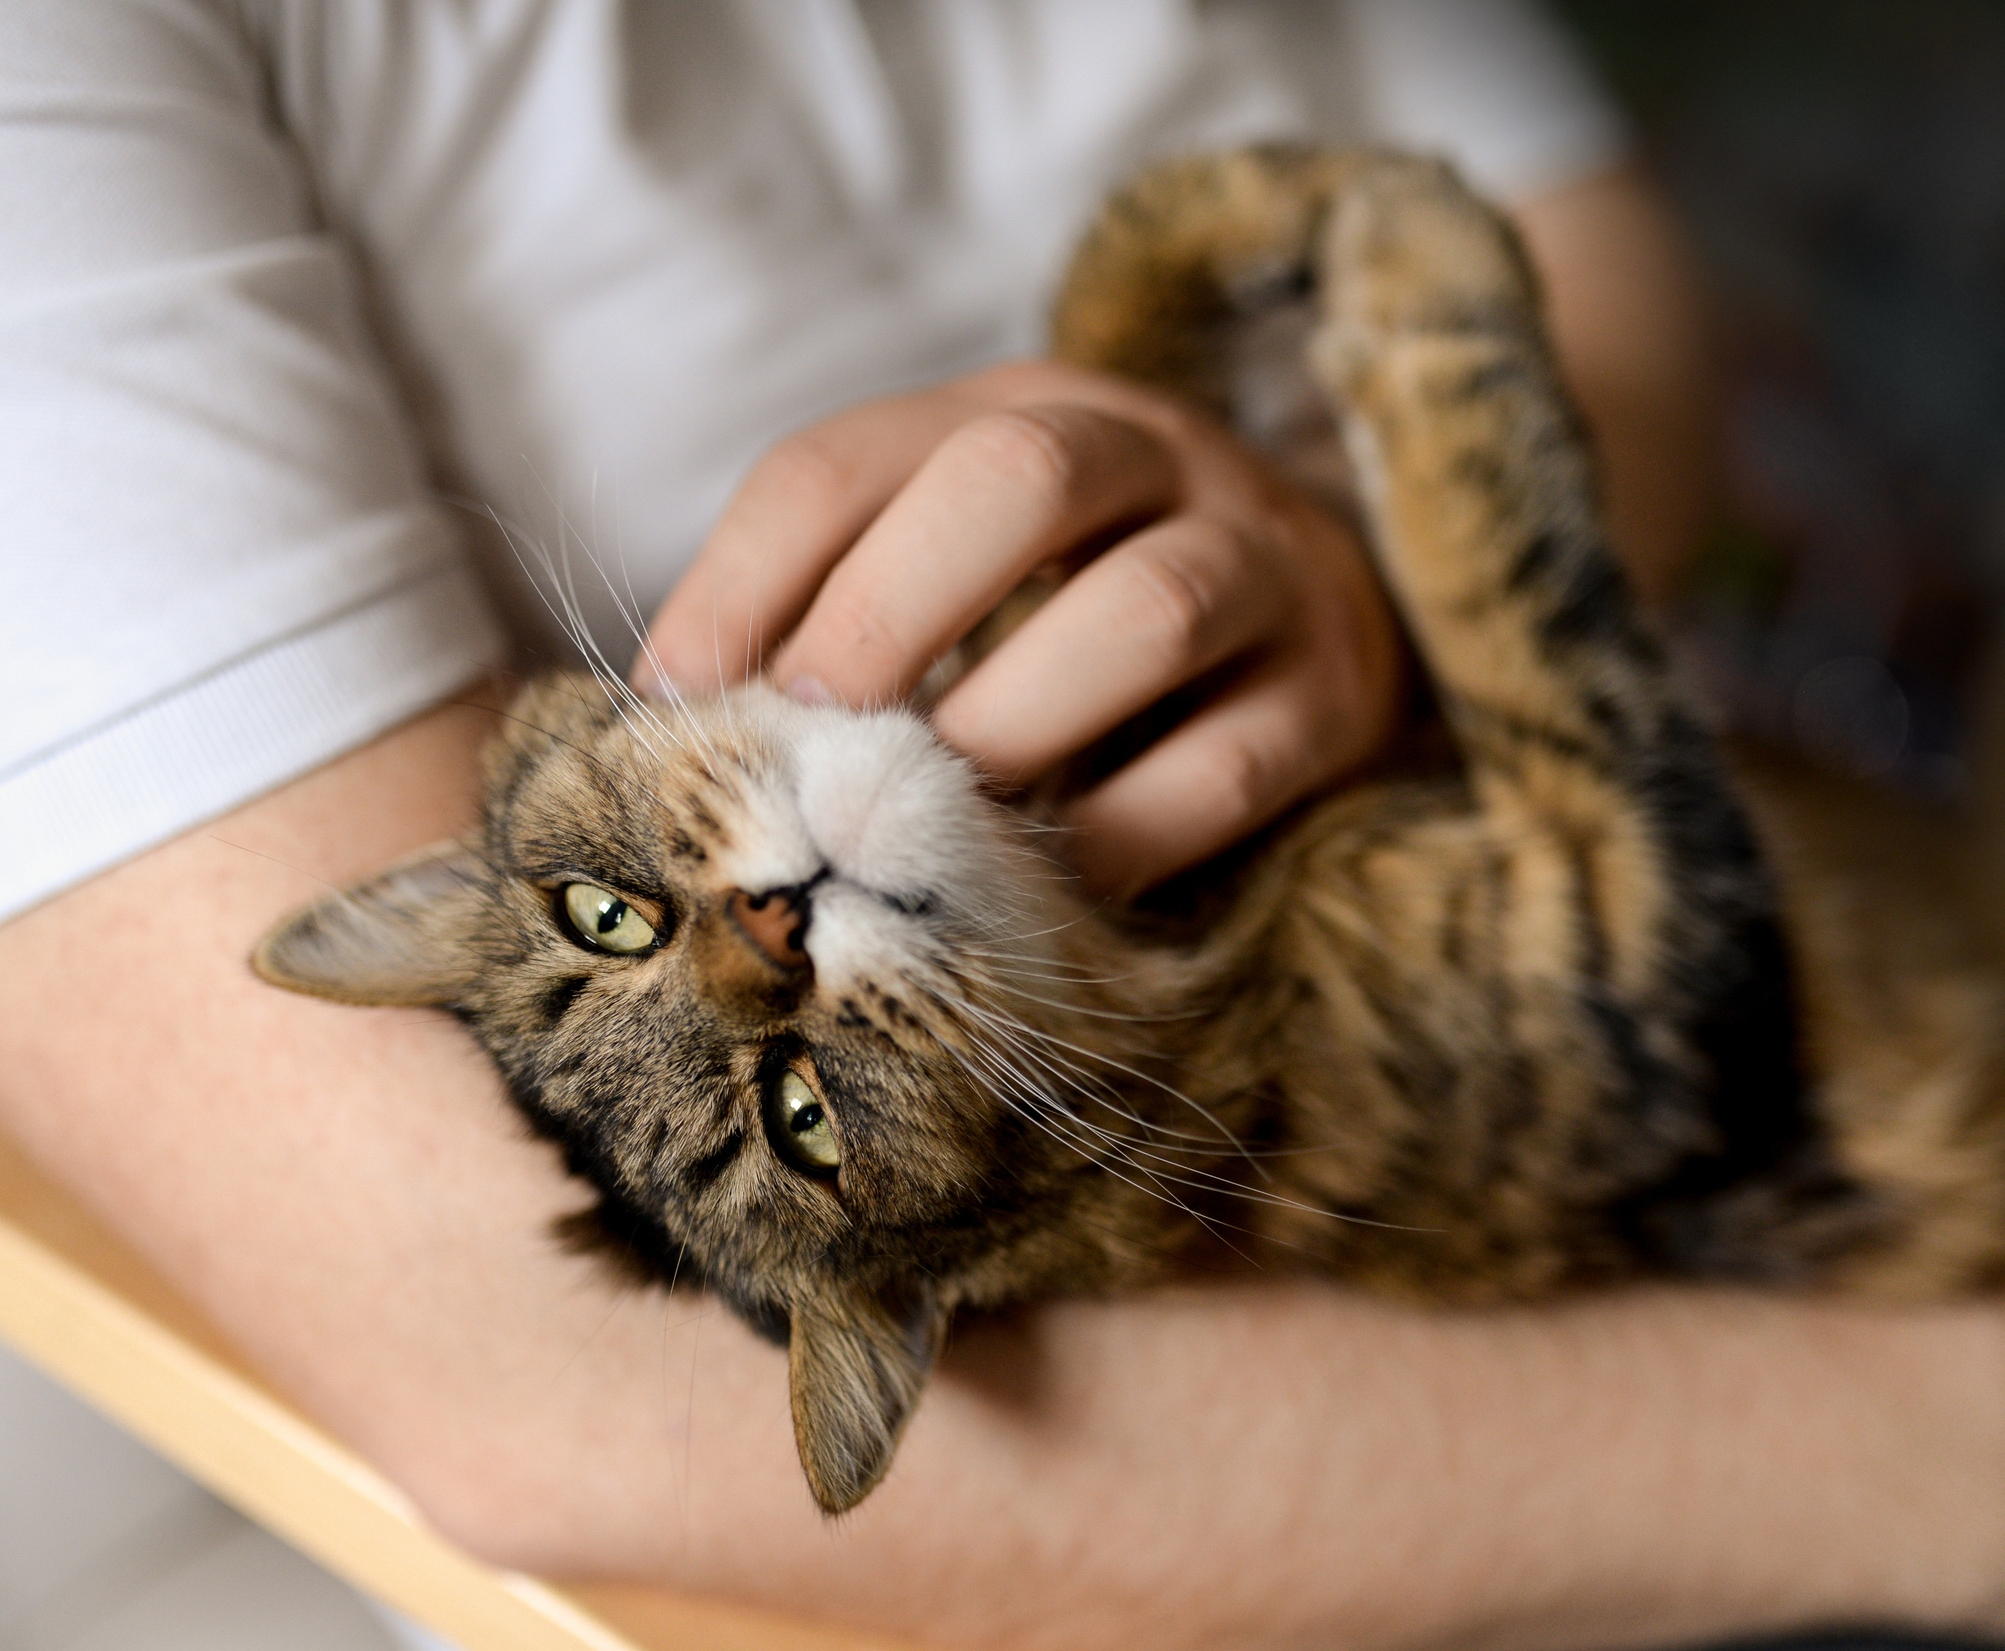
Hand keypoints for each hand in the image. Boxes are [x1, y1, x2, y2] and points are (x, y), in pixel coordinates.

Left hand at [634, 360, 1402, 899]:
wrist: (1331, 621)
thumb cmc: (1076, 620)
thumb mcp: (957, 582)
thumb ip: (835, 627)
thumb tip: (676, 733)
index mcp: (1014, 412)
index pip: (845, 461)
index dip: (738, 582)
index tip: (673, 705)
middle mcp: (1149, 454)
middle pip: (1015, 475)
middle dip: (887, 616)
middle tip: (818, 745)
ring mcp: (1262, 563)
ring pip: (1145, 608)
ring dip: (1009, 727)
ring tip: (928, 822)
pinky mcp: (1331, 693)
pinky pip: (1226, 764)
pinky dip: (1118, 837)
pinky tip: (1046, 885)